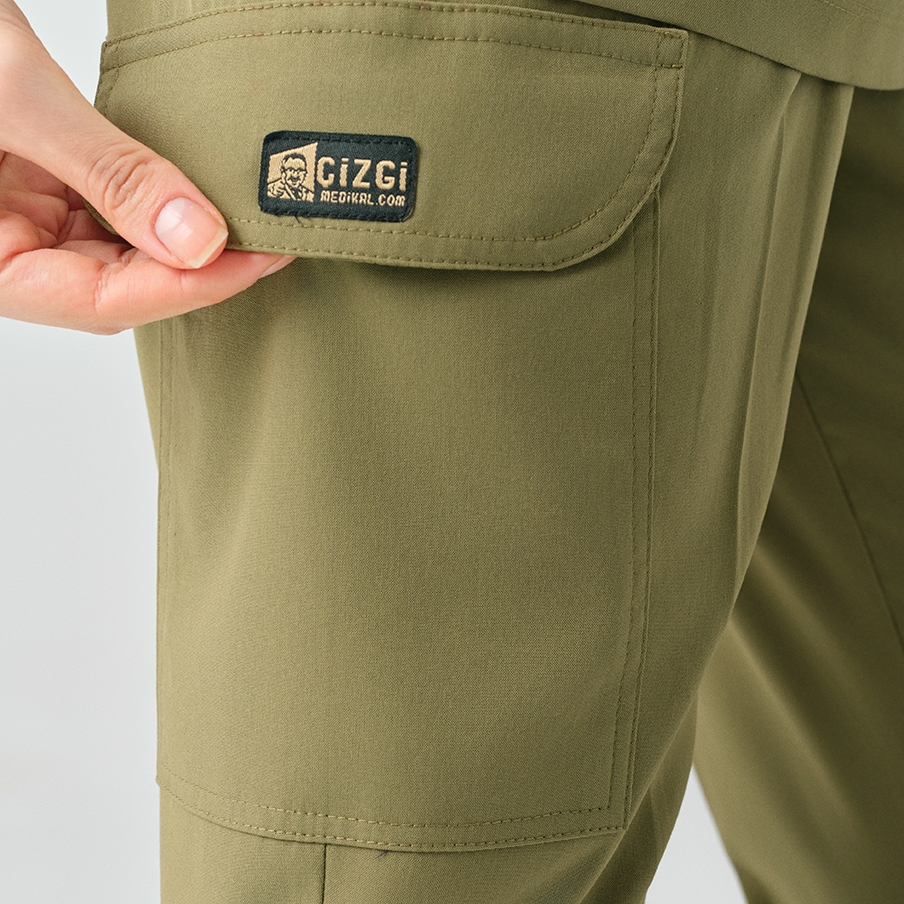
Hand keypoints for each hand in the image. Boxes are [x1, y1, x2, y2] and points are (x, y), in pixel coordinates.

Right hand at [0, 1, 292, 332]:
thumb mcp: (16, 97)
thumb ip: (108, 170)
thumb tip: (198, 238)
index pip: (104, 300)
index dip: (190, 287)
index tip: (260, 259)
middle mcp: (7, 252)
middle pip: (122, 289)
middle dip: (199, 271)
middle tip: (271, 239)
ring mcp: (25, 222)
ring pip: (124, 258)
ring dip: (185, 243)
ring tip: (249, 221)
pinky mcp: (43, 189)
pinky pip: (114, 216)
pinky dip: (162, 208)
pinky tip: (201, 194)